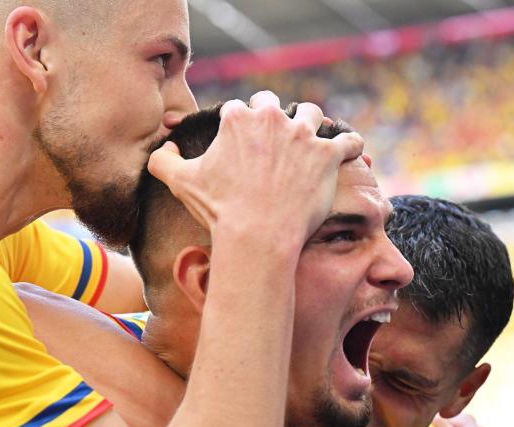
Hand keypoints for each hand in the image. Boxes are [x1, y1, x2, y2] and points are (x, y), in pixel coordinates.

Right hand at [148, 92, 364, 245]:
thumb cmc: (219, 210)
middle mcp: (272, 119)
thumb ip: (163, 160)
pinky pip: (348, 140)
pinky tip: (348, 152)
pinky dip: (350, 145)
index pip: (239, 109)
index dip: (240, 123)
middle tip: (276, 136)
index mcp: (238, 119)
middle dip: (274, 116)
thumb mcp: (180, 183)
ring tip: (314, 137)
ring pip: (313, 113)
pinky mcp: (328, 155)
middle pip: (275, 104)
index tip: (243, 139)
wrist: (257, 234)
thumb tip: (165, 147)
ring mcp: (303, 135)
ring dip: (313, 122)